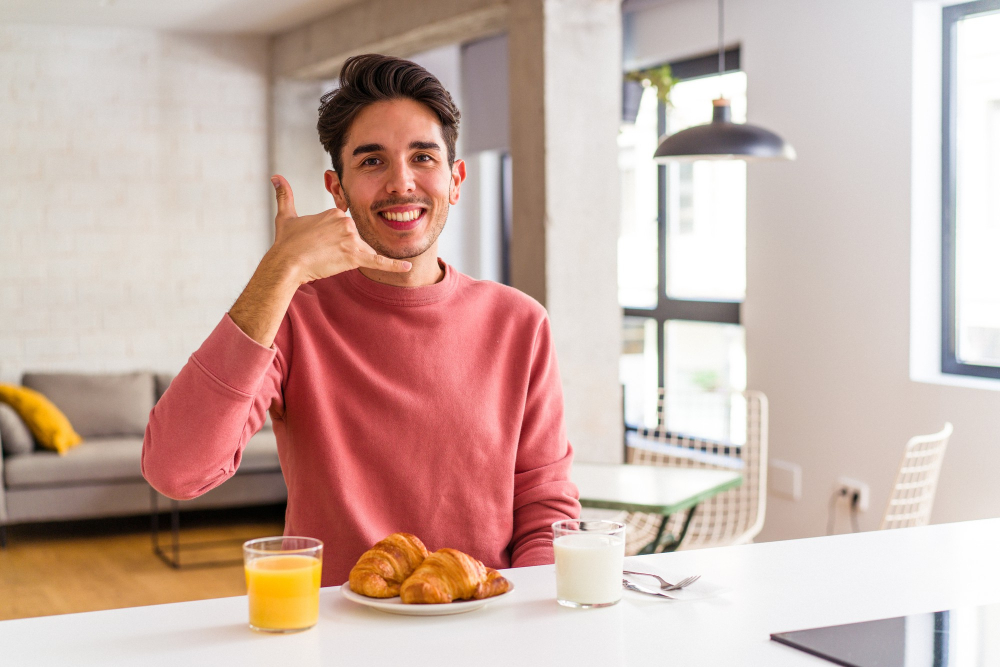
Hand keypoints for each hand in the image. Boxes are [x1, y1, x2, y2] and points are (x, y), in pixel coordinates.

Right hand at [267, 175, 410, 284]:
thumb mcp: (285, 216)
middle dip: (343, 249)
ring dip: (350, 258)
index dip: (335, 239)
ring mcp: (351, 239)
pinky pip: (379, 261)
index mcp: (334, 213)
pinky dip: (394, 264)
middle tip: (322, 254)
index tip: (322, 244)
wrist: (286, 263)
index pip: (345, 228)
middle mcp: (346, 223)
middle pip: (355, 239)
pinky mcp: (355, 256)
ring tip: (331, 261)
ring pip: (361, 250)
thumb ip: (284, 195)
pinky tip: (407, 267)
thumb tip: (275, 176)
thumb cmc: (286, 243)